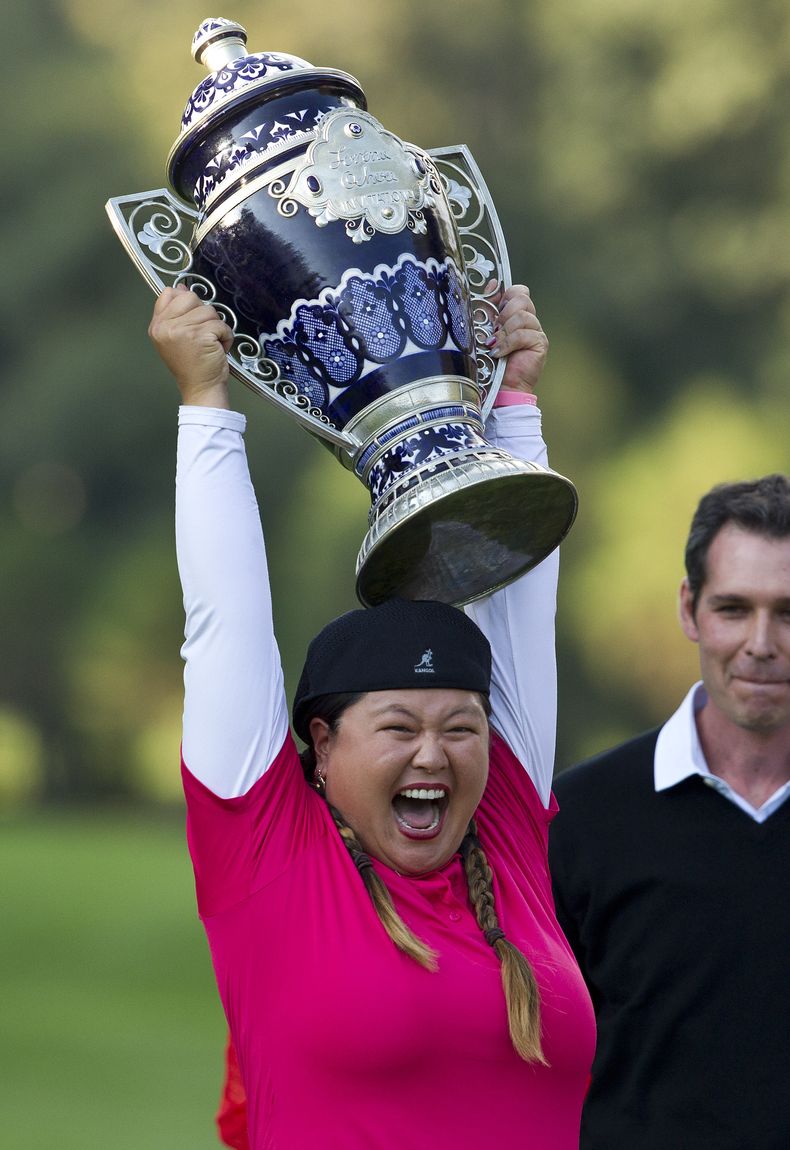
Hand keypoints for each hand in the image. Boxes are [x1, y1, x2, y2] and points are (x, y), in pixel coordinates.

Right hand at [148, 286, 233, 407]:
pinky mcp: (200, 335)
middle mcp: (165, 326)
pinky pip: (221, 324)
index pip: (169, 294)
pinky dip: (226, 336)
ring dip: (216, 327)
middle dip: (203, 314)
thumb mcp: (175, 336)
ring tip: (210, 344)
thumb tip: (181, 288)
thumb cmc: (192, 364)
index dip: (186, 303)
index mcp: (157, 326)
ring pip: (209, 310)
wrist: (200, 388)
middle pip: (191, 297)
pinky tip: (218, 348)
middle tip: (202, 335)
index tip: (192, 322)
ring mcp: (181, 330)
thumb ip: (176, 312)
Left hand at [487, 282, 547, 395]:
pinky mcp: (540, 343)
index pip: (518, 291)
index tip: (493, 307)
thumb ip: (487, 308)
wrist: (499, 386)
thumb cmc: (490, 361)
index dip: (505, 295)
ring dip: (504, 331)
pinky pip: (523, 334)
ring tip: (494, 344)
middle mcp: (528, 321)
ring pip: (522, 315)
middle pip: (522, 298)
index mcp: (516, 314)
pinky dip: (507, 343)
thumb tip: (492, 284)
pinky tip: (499, 353)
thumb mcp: (484, 329)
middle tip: (494, 329)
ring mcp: (536, 331)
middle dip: (504, 312)